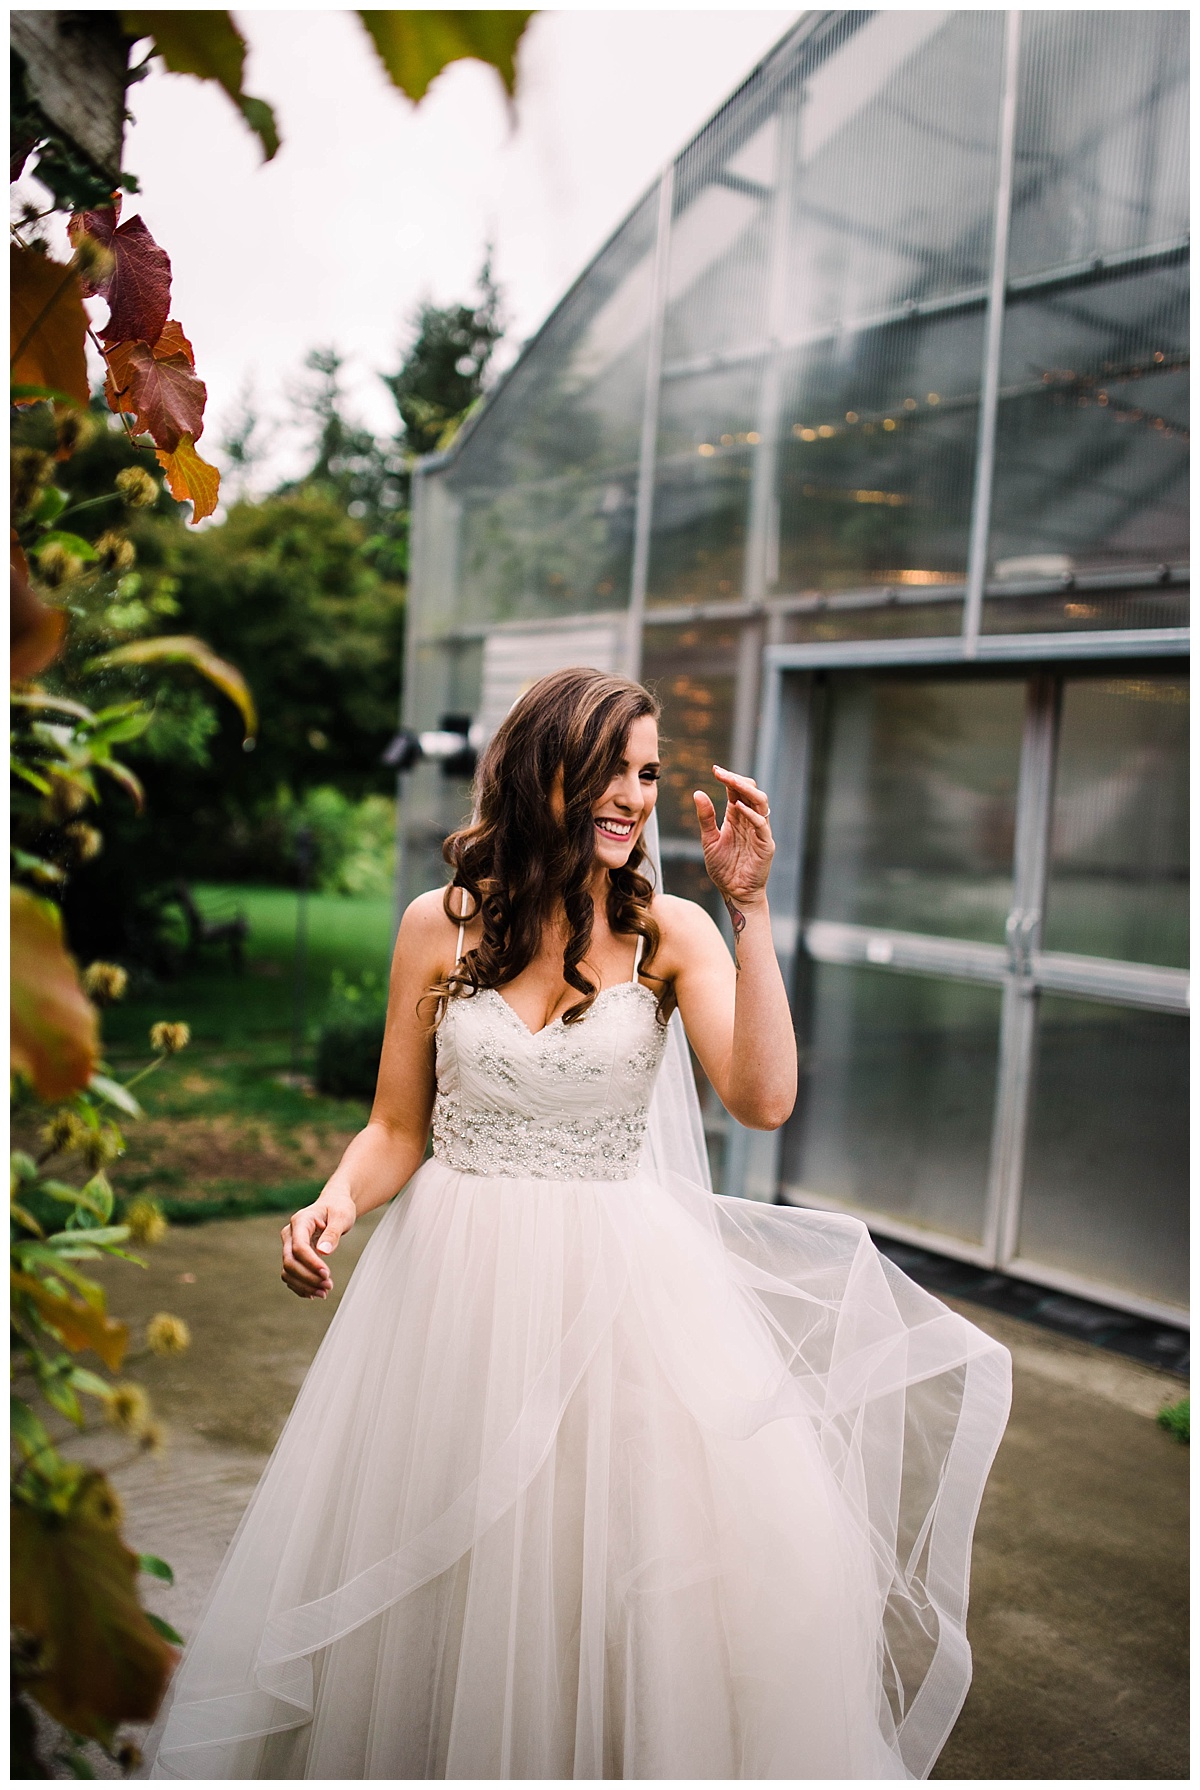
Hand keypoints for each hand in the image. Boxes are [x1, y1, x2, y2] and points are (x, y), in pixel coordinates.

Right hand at [281, 1188, 356, 1299]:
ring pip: (288, 1271)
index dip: (311, 1263)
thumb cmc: (338, 1207)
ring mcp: (289, 1245)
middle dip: (308, 1277)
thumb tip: (324, 1252)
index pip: (299, 1247)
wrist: (334, 1204)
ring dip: (304, 1285)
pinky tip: (315, 1293)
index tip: (327, 1274)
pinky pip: (291, 1274)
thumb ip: (333, 1233)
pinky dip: (300, 1286)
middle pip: (290, 1261)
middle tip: (329, 1286)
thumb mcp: (342, 1216)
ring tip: (324, 1292)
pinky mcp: (294, 1255)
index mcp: (300, 1221)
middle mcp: (290, 1234)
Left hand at [693, 766, 773, 910]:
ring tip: (731, 781)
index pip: (737, 790)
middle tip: (721, 772)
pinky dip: (752, 814)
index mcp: (737, 817)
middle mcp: (750, 820)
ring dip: (747, 790)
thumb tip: (697, 793)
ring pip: (761, 803)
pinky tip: (738, 807)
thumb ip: (706, 818)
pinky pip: (762, 825)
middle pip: (751, 791)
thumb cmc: (724, 868)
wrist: (734, 893)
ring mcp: (760, 831)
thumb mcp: (709, 840)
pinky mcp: (765, 844)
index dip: (728, 778)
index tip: (715, 769)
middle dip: (737, 779)